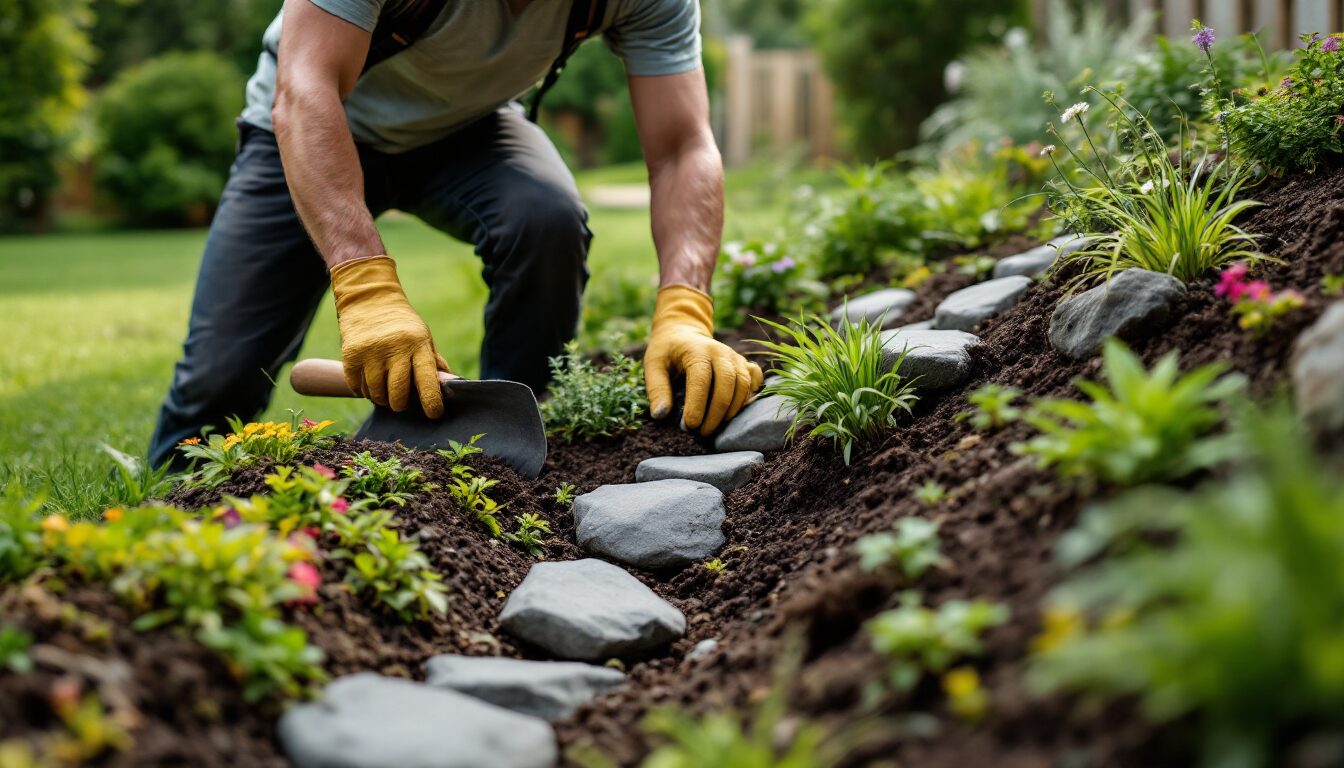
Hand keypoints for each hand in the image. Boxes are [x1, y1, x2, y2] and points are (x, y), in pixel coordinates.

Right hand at [330, 256, 450, 416]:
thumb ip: (434, 362)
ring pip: (376, 393)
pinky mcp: (351, 354)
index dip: (431, 400)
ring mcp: (371, 351)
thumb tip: (449, 386)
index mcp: (417, 343)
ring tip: (385, 390)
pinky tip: (370, 381)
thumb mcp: (423, 337)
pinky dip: (364, 391)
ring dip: (381, 399)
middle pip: (397, 393)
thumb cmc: (403, 325)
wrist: (369, 299)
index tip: (434, 414)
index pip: (426, 378)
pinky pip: (357, 387)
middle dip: (400, 404)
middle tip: (401, 402)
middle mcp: (394, 347)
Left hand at [643, 285, 762, 435]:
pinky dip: (749, 396)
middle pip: (727, 382)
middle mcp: (720, 351)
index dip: (697, 404)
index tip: (690, 426)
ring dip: (732, 409)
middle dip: (716, 412)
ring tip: (716, 427)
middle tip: (703, 432)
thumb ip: (657, 389)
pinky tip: (734, 411)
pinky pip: (755, 379)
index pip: (701, 379)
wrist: (683, 332)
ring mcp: (735, 357)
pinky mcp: (743, 363)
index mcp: (696, 349)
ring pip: (743, 384)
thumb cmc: (666, 352)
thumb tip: (661, 415)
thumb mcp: (653, 365)